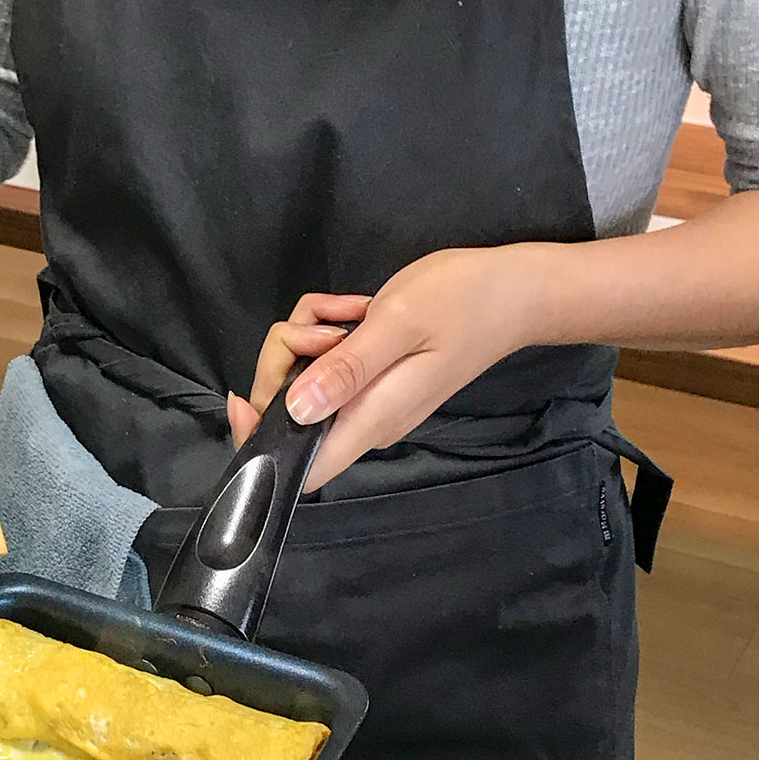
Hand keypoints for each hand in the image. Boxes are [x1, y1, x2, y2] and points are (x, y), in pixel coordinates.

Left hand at [228, 250, 543, 490]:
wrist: (515, 293)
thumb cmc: (461, 301)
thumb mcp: (398, 323)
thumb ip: (347, 369)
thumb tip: (295, 410)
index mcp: (373, 418)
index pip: (304, 466)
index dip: (262, 444)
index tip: (242, 398)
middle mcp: (368, 421)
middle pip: (294, 418)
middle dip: (284, 364)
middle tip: (317, 323)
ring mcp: (373, 401)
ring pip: (308, 387)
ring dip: (307, 342)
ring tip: (344, 309)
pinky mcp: (376, 379)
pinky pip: (330, 369)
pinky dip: (327, 336)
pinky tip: (353, 310)